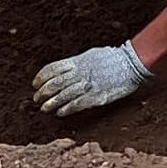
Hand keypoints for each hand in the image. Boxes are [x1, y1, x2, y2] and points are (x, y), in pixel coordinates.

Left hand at [32, 41, 154, 116]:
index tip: (35, 84)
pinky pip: (77, 104)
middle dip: (43, 92)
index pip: (52, 69)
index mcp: (77, 61)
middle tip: (36, 98)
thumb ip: (77, 63)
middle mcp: (80, 73)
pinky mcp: (96, 96)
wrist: (132, 64)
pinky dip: (66, 109)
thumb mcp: (91, 55)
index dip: (41, 77)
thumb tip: (66, 69)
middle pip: (55, 83)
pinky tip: (60, 113)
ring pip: (63, 95)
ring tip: (44, 108)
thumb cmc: (113, 58)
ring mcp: (88, 85)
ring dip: (51, 103)